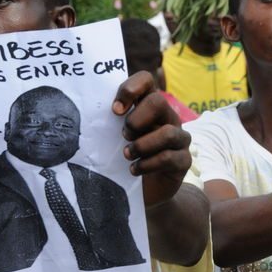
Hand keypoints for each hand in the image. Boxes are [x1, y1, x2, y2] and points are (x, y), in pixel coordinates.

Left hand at [113, 71, 191, 208]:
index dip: (130, 89)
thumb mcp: (115, 138)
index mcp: (149, 106)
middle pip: (159, 102)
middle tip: (124, 135)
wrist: (144, 192)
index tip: (115, 110)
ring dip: (142, 144)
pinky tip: (133, 170)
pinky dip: (148, 164)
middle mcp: (167, 117)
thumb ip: (109, 122)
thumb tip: (88, 111)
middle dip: (136, 119)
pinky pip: (169, 157)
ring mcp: (179, 138)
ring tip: (126, 154)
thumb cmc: (125, 159)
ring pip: (168, 132)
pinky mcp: (183, 160)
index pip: (146, 80)